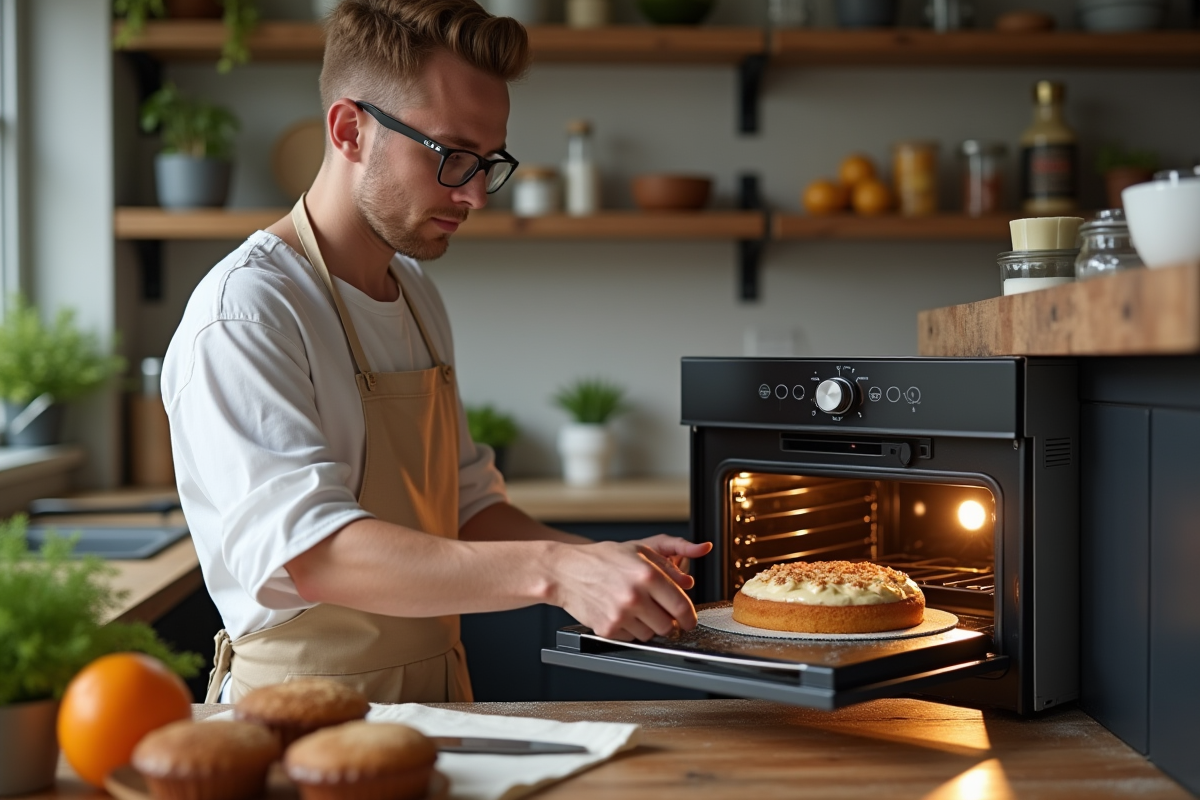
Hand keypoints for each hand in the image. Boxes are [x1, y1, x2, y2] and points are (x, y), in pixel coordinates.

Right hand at [548, 537, 712, 642]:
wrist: (566, 571)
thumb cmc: (602, 559)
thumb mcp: (639, 551)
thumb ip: (669, 567)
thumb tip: (688, 583)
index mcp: (647, 575)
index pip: (682, 606)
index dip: (690, 617)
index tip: (690, 620)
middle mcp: (635, 596)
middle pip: (669, 626)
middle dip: (668, 620)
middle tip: (658, 610)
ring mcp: (620, 615)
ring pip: (650, 634)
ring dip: (648, 625)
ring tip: (634, 607)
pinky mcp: (608, 629)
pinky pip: (631, 638)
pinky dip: (629, 628)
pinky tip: (620, 611)